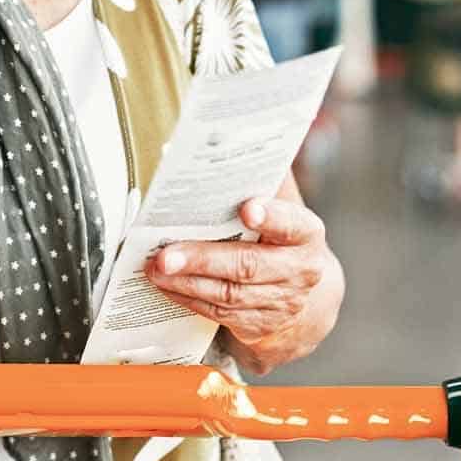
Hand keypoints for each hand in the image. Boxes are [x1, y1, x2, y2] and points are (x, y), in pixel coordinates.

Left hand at [146, 191, 341, 374]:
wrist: (305, 298)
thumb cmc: (280, 237)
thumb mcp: (282, 206)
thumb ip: (264, 178)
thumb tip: (230, 135)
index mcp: (306, 235)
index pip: (291, 224)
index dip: (271, 217)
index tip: (247, 208)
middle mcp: (298, 271)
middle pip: (248, 266)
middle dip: (203, 259)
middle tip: (166, 254)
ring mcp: (279, 303)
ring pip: (228, 294)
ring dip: (186, 282)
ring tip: (154, 268)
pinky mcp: (258, 325)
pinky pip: (218, 313)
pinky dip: (187, 298)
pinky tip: (165, 285)